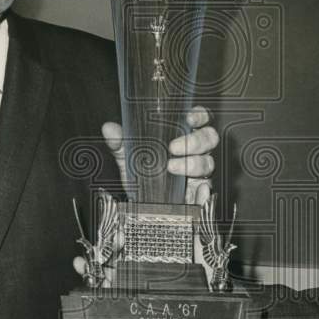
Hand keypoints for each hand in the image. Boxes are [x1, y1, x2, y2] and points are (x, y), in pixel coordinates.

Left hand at [101, 106, 218, 205]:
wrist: (139, 203)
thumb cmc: (140, 172)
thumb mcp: (128, 156)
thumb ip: (120, 142)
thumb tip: (109, 129)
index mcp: (182, 135)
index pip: (200, 118)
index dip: (199, 115)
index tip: (188, 118)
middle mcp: (195, 151)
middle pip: (210, 138)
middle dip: (195, 141)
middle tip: (173, 148)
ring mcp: (199, 171)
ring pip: (208, 162)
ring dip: (193, 164)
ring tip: (172, 168)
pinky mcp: (198, 193)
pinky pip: (207, 192)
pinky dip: (204, 192)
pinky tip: (198, 191)